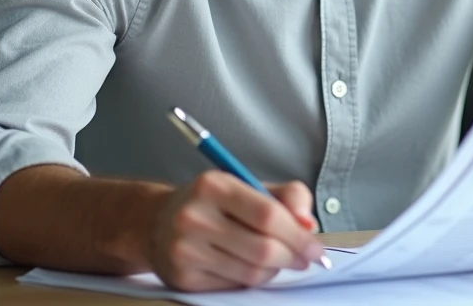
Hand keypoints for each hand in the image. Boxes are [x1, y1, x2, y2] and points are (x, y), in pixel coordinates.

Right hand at [148, 172, 326, 290]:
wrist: (157, 222)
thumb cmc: (214, 203)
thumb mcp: (248, 185)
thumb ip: (287, 197)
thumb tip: (308, 225)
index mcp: (214, 185)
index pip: (267, 214)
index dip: (298, 235)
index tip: (315, 247)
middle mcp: (194, 217)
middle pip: (262, 249)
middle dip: (293, 257)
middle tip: (305, 259)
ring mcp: (184, 250)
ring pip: (251, 273)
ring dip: (274, 270)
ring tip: (276, 260)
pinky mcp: (183, 278)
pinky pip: (233, 286)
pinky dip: (252, 280)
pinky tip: (249, 266)